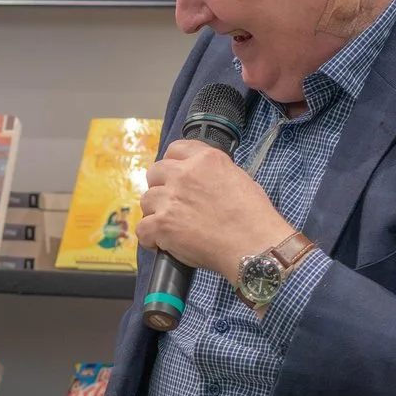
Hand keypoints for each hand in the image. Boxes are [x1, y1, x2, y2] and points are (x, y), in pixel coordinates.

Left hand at [137, 143, 294, 281]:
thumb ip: (213, 173)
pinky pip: (142, 229)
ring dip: (155, 213)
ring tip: (172, 227)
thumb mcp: (239, 179)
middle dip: (161, 188)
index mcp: (205, 160)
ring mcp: (170, 199)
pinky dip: (150, 239)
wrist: (253, 246)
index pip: (175, 149)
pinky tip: (163, 244)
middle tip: (173, 205)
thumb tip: (201, 180)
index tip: (175, 177)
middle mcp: (184, 174)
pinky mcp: (162, 224)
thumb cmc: (254, 218)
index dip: (172, 164)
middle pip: (154, 173)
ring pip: (146, 201)